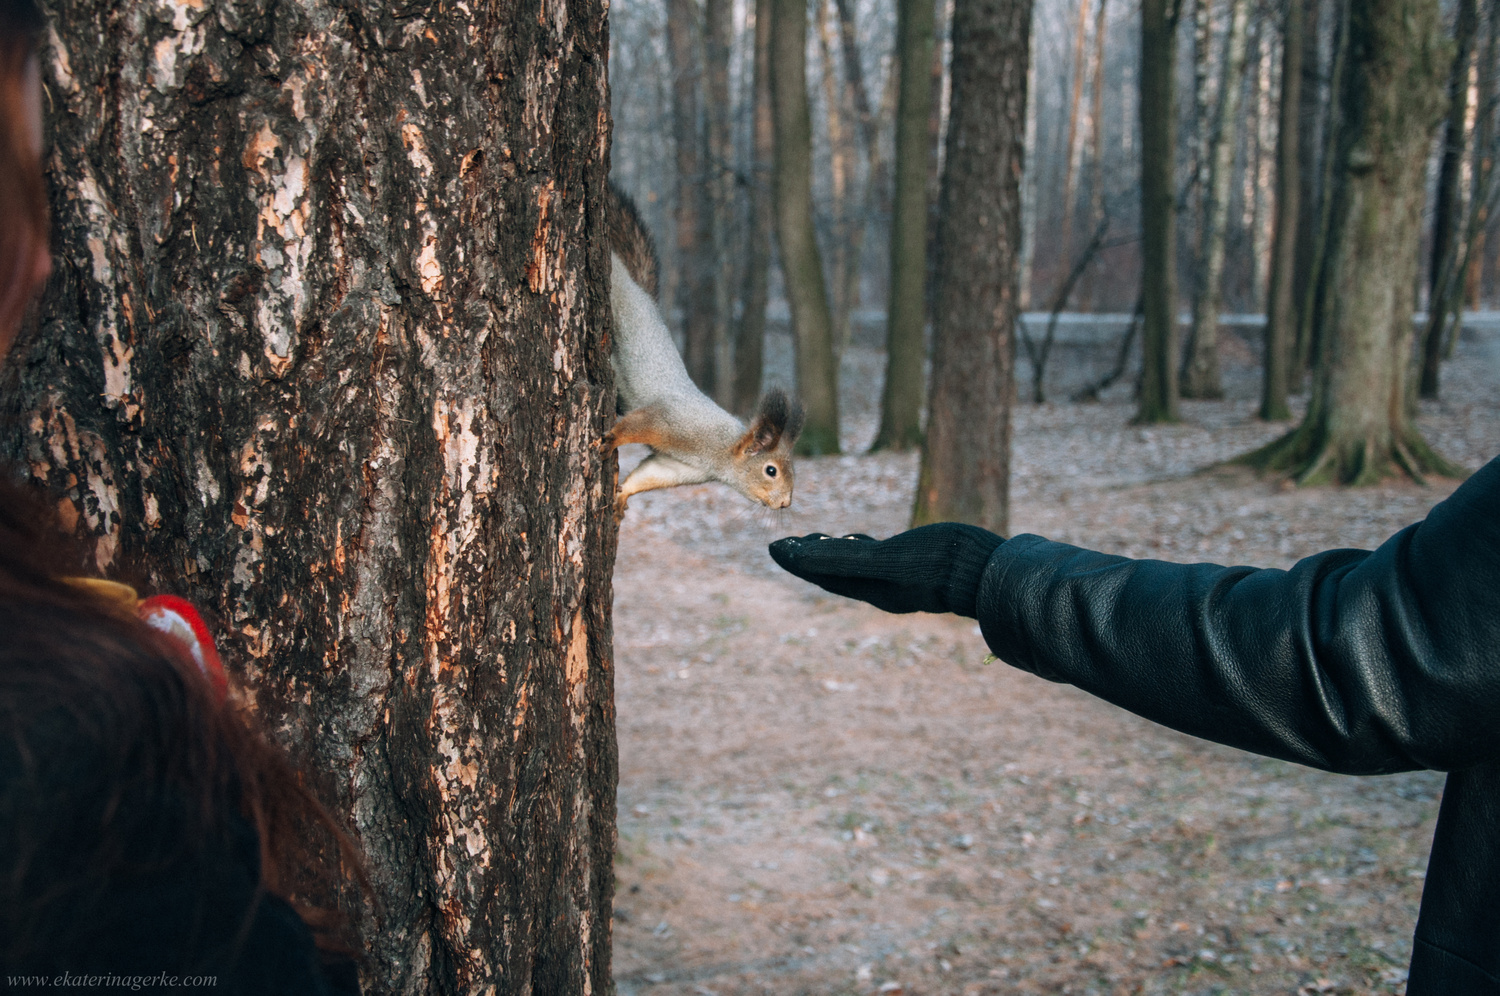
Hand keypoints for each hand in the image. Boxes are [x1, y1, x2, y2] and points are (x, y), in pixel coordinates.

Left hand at [769, 523, 1003, 617]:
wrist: (991, 573)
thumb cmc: (941, 563)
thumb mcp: (887, 559)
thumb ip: (842, 559)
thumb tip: (800, 554)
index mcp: (871, 588)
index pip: (822, 573)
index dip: (796, 559)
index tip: (773, 546)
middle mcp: (883, 588)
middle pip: (834, 573)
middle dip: (808, 558)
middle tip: (786, 543)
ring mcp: (902, 579)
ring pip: (856, 568)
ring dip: (832, 554)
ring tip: (816, 540)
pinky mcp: (920, 567)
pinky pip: (880, 560)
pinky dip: (861, 550)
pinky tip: (864, 542)